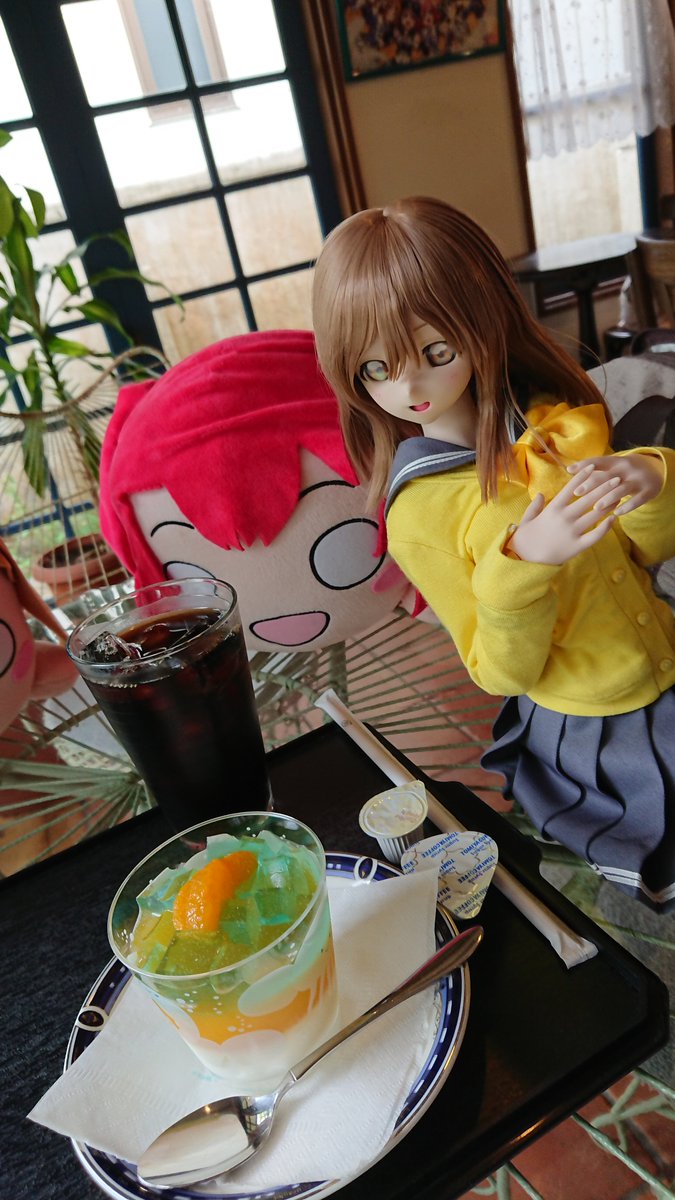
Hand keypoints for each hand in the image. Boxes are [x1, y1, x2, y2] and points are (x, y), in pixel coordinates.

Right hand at [508, 465, 624, 564]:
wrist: (525, 560)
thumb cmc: (525, 539)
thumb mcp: (527, 518)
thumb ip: (535, 505)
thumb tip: (541, 494)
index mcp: (553, 508)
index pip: (571, 487)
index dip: (583, 476)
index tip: (594, 467)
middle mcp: (564, 517)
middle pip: (588, 498)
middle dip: (604, 486)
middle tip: (616, 478)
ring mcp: (572, 531)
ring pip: (595, 514)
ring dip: (609, 504)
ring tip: (619, 496)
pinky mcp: (577, 546)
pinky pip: (595, 535)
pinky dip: (606, 527)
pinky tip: (614, 519)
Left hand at [567, 453, 663, 515]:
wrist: (656, 471)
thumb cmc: (625, 473)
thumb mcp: (613, 468)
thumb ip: (595, 471)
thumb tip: (569, 471)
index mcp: (616, 461)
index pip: (598, 461)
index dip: (584, 465)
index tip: (569, 470)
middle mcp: (627, 468)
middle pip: (608, 476)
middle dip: (592, 484)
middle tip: (577, 492)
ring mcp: (638, 479)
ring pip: (622, 489)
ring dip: (608, 498)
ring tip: (596, 507)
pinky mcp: (648, 491)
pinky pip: (637, 500)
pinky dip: (627, 507)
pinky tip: (616, 514)